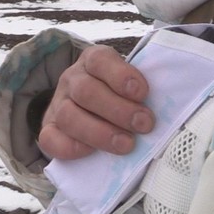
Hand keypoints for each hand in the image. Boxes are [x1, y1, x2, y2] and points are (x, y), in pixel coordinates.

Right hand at [38, 45, 154, 159]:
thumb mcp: (129, 82)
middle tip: (144, 125)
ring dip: (100, 133)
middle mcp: (71, 79)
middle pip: (86, 91)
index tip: (143, 94)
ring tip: (126, 145)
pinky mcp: (48, 129)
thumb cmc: (119, 95)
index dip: (121, 76)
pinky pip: (50, 139)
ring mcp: (57, 104)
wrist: (90, 109)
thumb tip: (164, 105)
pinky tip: (92, 153)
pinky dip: (71, 147)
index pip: (100, 60)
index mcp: (92, 61)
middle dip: (119, 110)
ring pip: (69, 116)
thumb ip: (140, 89)